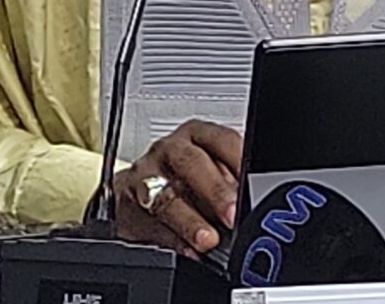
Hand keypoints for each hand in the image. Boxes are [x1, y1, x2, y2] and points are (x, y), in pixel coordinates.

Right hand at [110, 120, 242, 257]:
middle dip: (214, 191)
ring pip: (167, 196)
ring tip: (208, 240)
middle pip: (191, 163)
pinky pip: (150, 224)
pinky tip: (188, 249)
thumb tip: (257, 201)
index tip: (252, 184)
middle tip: (232, 215)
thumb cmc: (181, 180)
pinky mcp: (127, 205)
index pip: (222, 139)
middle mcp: (169, 150)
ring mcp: (145, 176)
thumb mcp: (211, 169)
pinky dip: (172, 240)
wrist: (131, 195)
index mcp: (196, 134)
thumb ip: (233, 180)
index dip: (238, 161)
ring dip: (190, 222)